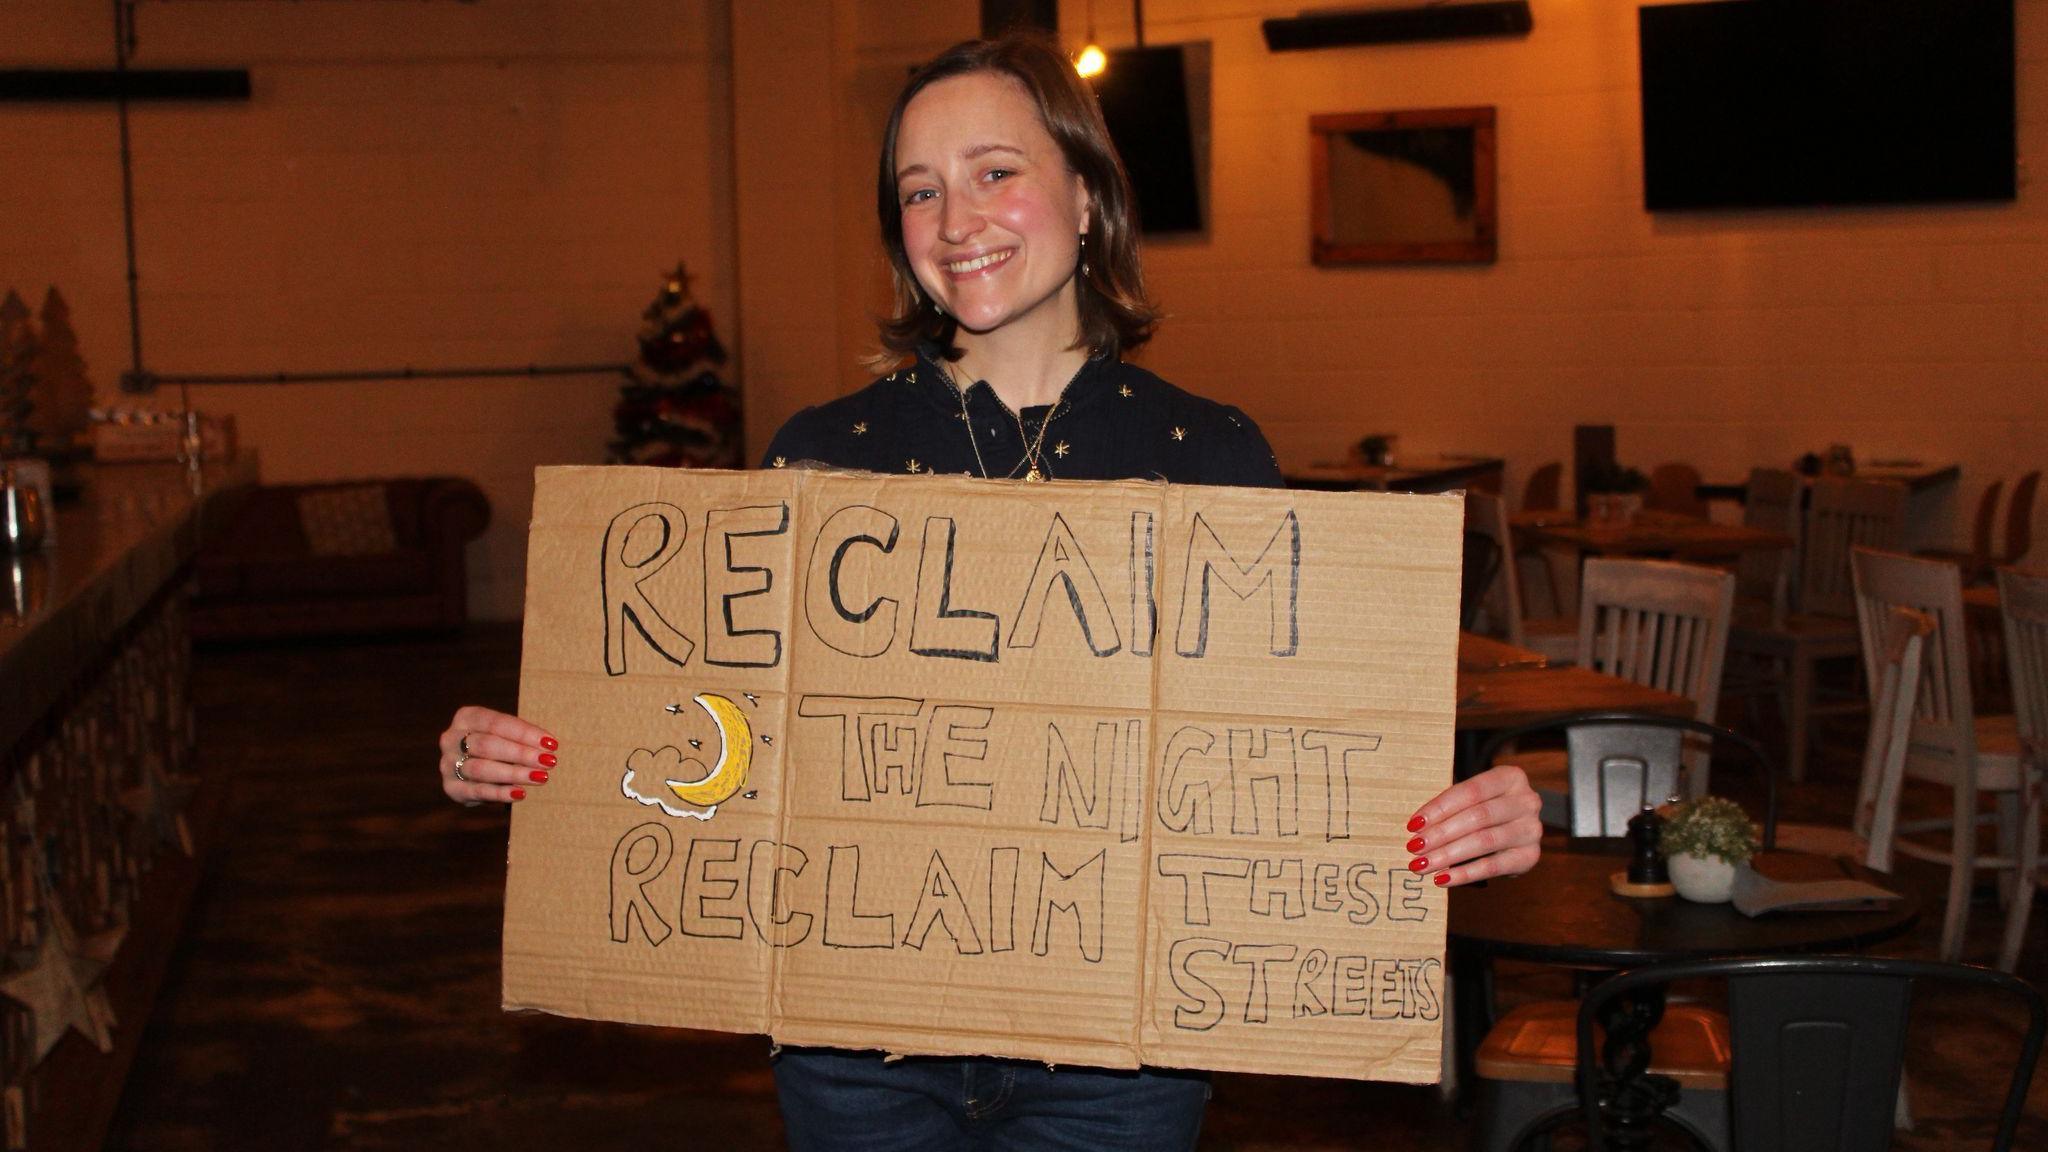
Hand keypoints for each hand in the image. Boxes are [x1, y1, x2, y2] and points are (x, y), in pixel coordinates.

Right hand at [440, 706, 558, 805]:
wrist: (473, 771)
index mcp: (466, 717)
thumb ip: (520, 738)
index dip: (525, 733)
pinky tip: (520, 793)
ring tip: (540, 777)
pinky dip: (500, 793)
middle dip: (521, 754)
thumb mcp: (505, 735)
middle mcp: (451, 738)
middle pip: (488, 745)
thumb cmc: (497, 746)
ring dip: (514, 773)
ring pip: (481, 769)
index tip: (551, 743)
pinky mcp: (451, 788)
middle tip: (549, 761)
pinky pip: (477, 791)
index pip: (497, 723)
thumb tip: (549, 746)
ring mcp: (448, 764)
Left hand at [1402, 764, 1541, 887]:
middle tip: (1414, 847)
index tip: (1413, 824)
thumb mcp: (1471, 799)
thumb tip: (1416, 828)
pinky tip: (1442, 878)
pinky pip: (1493, 867)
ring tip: (1422, 865)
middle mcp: (1527, 801)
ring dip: (1448, 855)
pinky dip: (1464, 874)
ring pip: (1484, 841)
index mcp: (1511, 777)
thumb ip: (1449, 808)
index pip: (1470, 791)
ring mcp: (1531, 829)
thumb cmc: (1484, 809)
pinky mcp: (1530, 856)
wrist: (1514, 829)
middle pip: (1478, 817)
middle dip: (1441, 834)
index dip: (1440, 808)